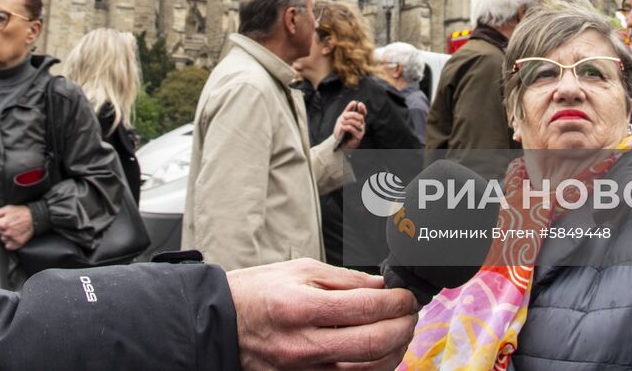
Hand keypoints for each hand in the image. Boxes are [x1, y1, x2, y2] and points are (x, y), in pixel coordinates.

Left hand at [0, 204, 34, 249]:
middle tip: (11, 223)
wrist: (35, 217)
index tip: (6, 218)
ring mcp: (12, 239)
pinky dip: (10, 242)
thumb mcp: (7, 208)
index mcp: (3, 223)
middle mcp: (7, 232)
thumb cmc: (21, 211)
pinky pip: (8, 246)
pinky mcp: (18, 243)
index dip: (0, 220)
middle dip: (3, 228)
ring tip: (14, 229)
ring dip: (6, 235)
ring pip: (3, 239)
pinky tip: (14, 236)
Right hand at [227, 258, 416, 370]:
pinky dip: (373, 370)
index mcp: (302, 307)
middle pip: (374, 343)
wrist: (220, 325)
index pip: (366, 306)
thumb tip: (382, 286)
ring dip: (395, 351)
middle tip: (410, 314)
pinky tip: (381, 354)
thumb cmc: (258, 293)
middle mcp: (304, 344)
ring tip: (400, 333)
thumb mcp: (299, 271)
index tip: (406, 296)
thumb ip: (345, 279)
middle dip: (404, 327)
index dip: (396, 302)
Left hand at [333, 100, 366, 151]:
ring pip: (357, 123)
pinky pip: (354, 130)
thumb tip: (354, 102)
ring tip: (342, 122)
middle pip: (360, 117)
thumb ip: (348, 110)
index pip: (363, 113)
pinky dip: (348, 127)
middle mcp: (361, 125)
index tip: (359, 104)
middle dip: (351, 115)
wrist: (338, 141)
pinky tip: (343, 127)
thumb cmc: (342, 130)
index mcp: (358, 120)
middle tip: (344, 116)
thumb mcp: (343, 117)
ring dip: (349, 121)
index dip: (362, 108)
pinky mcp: (358, 137)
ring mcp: (360, 131)